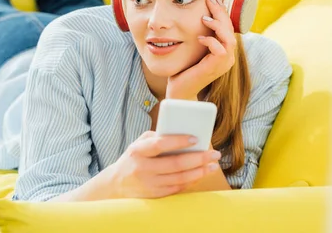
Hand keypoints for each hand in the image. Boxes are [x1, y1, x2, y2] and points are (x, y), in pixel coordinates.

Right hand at [107, 131, 221, 198]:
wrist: (116, 184)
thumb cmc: (133, 159)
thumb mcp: (138, 144)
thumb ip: (156, 138)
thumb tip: (181, 136)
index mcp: (137, 151)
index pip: (159, 144)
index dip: (178, 141)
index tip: (196, 139)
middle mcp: (142, 168)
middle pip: (175, 164)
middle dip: (198, 158)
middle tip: (214, 154)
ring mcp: (149, 184)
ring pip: (180, 178)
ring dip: (199, 172)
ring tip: (212, 165)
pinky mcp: (155, 195)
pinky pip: (177, 188)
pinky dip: (191, 181)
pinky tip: (200, 174)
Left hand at [165, 0, 236, 99]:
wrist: (179, 89)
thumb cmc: (186, 68)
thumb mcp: (195, 48)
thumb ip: (201, 35)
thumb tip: (199, 15)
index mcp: (225, 50)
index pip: (228, 27)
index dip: (222, 11)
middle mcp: (228, 57)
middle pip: (231, 29)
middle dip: (221, 12)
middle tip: (210, 0)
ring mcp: (223, 64)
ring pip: (229, 39)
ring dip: (217, 26)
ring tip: (204, 18)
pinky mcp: (214, 68)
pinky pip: (220, 51)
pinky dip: (211, 41)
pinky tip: (199, 37)